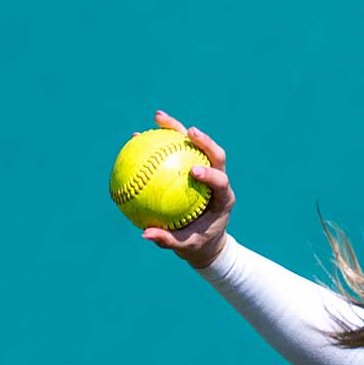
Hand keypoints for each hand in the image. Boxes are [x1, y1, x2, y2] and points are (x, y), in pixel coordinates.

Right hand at [139, 108, 231, 267]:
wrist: (205, 240)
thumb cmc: (197, 244)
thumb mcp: (184, 247)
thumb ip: (167, 240)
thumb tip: (145, 234)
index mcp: (223, 199)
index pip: (221, 182)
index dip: (211, 174)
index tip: (194, 171)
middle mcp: (218, 180)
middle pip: (216, 154)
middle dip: (204, 140)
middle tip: (188, 131)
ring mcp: (207, 171)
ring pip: (196, 145)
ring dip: (179, 129)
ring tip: (157, 118)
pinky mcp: (193, 166)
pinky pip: (178, 150)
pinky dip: (161, 141)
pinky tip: (140, 134)